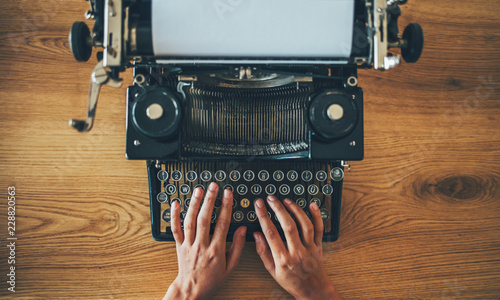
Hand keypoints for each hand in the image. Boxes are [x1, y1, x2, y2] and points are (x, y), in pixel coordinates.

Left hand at [164, 183, 246, 299]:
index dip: (226, 207)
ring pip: (190, 221)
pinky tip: (175, 203)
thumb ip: (238, 247)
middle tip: (213, 186)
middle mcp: (201, 245)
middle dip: (210, 200)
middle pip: (205, 219)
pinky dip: (174, 216)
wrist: (192, 290)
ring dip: (194, 204)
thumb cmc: (212, 280)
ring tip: (198, 190)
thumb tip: (243, 229)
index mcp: (216, 250)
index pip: (223, 224)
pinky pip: (175, 229)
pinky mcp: (178, 245)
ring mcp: (188, 245)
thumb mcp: (231, 267)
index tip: (228, 194)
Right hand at [253, 196, 341, 299]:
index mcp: (283, 259)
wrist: (313, 290)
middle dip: (278, 209)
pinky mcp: (319, 246)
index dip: (263, 216)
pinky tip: (312, 205)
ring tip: (286, 200)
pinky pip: (319, 229)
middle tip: (271, 198)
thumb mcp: (272, 271)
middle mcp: (297, 252)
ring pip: (304, 225)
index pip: (271, 233)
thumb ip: (263, 252)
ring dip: (295, 210)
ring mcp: (309, 248)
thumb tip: (256, 235)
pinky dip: (317, 216)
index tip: (259, 205)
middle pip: (288, 226)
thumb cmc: (291, 281)